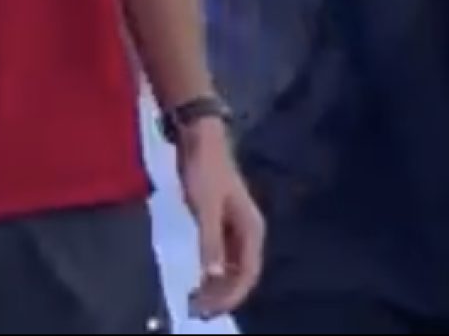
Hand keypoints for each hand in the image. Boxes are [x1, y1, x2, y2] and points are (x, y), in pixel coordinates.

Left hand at [177, 123, 264, 319]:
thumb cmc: (204, 170)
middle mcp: (248, 232)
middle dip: (223, 295)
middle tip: (198, 310)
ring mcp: (235, 227)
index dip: (231, 295)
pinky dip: (212, 270)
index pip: (248, 274)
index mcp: (252, 230)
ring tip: (196, 301)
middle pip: (241, 274)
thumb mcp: (205, 206)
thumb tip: (215, 274)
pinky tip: (199, 279)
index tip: (210, 309)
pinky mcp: (220, 221)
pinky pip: (221, 255)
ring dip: (217, 285)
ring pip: (231, 266)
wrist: (199, 137)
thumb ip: (211, 240)